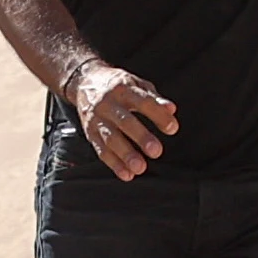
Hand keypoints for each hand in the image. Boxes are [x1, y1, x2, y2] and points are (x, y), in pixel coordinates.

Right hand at [66, 64, 178, 179]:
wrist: (84, 82)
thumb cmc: (118, 85)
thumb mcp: (136, 83)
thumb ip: (154, 97)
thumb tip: (171, 109)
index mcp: (123, 89)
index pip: (143, 102)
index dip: (158, 115)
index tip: (172, 128)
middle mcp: (108, 104)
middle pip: (125, 122)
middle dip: (141, 137)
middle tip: (156, 151)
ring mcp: (97, 119)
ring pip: (111, 138)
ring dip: (125, 155)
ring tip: (140, 168)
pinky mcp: (89, 133)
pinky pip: (101, 150)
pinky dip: (114, 164)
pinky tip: (127, 174)